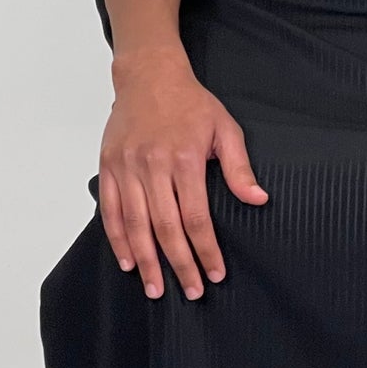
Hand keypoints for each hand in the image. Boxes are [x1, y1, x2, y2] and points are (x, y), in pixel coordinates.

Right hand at [98, 46, 267, 299]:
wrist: (148, 75)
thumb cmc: (191, 103)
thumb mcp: (225, 128)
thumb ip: (239, 168)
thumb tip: (258, 200)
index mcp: (185, 159)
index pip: (196, 217)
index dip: (206, 249)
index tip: (215, 273)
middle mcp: (153, 166)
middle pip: (165, 227)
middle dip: (179, 264)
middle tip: (190, 292)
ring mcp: (127, 167)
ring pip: (135, 224)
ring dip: (146, 260)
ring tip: (155, 289)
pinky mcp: (108, 166)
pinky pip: (111, 210)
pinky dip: (118, 239)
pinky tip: (129, 261)